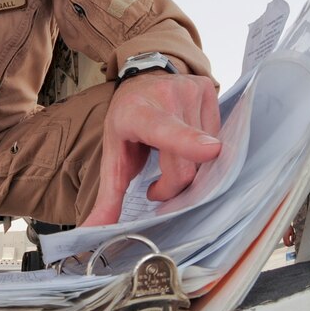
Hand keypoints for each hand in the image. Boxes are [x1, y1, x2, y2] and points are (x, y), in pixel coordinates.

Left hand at [81, 73, 221, 226]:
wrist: (140, 78)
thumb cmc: (126, 122)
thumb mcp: (113, 156)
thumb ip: (108, 196)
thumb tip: (92, 232)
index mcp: (137, 114)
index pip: (164, 131)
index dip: (187, 142)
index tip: (210, 151)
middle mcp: (167, 97)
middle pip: (187, 166)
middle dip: (173, 185)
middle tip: (156, 183)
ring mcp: (190, 90)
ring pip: (206, 157)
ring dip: (190, 168)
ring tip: (170, 154)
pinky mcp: (207, 89)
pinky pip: (217, 139)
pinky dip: (203, 151)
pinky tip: (186, 139)